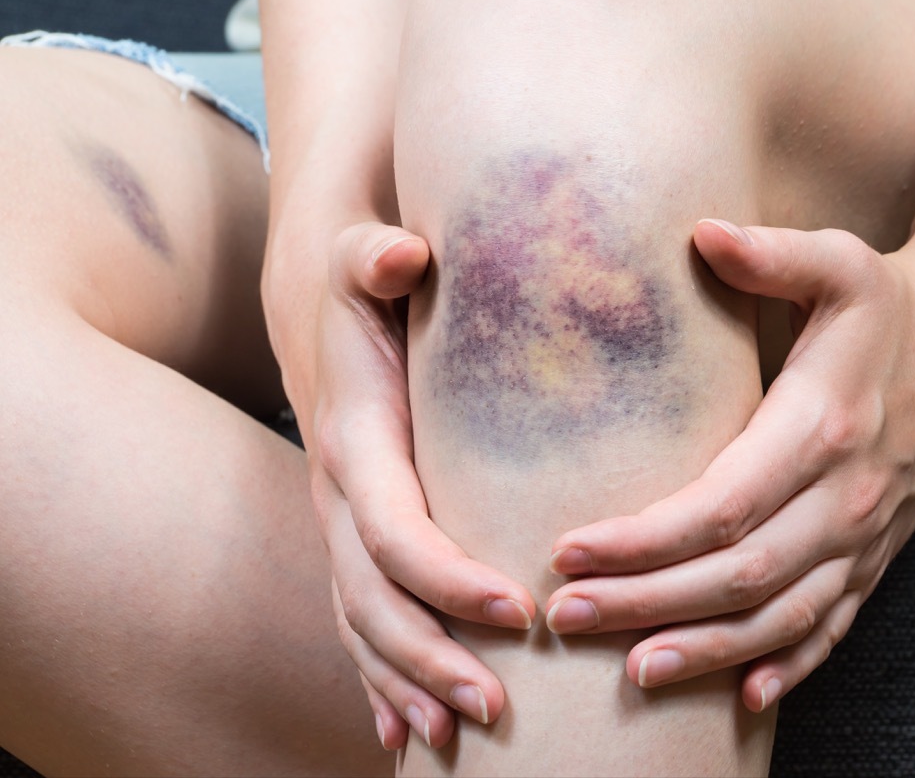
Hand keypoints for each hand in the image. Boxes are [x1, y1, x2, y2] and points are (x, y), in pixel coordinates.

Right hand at [263, 213, 536, 748]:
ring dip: (408, 684)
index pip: (396, 531)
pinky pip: (362, 624)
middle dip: (431, 659)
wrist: (325, 315)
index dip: (448, 578)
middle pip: (374, 602)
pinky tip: (411, 729)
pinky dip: (383, 680)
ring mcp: (343, 530)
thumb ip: (375, 255)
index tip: (521, 611)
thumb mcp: (364, 263)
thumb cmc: (367, 294)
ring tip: (463, 738)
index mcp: (355, 445)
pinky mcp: (358, 544)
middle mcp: (340, 500)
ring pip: (364, 627)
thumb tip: (402, 252)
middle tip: (499, 710)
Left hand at [544, 219, 914, 710]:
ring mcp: (863, 538)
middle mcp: (845, 499)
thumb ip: (773, 251)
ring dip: (707, 651)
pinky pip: (832, 628)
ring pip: (780, 618)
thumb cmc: (886, 303)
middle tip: (565, 618)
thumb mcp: (840, 261)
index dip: (643, 539)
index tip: (568, 549)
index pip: (720, 506)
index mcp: (821, 430)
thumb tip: (702, 231)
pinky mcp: (874, 557)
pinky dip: (790, 665)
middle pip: (737, 576)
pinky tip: (746, 698)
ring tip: (632, 672)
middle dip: (647, 603)